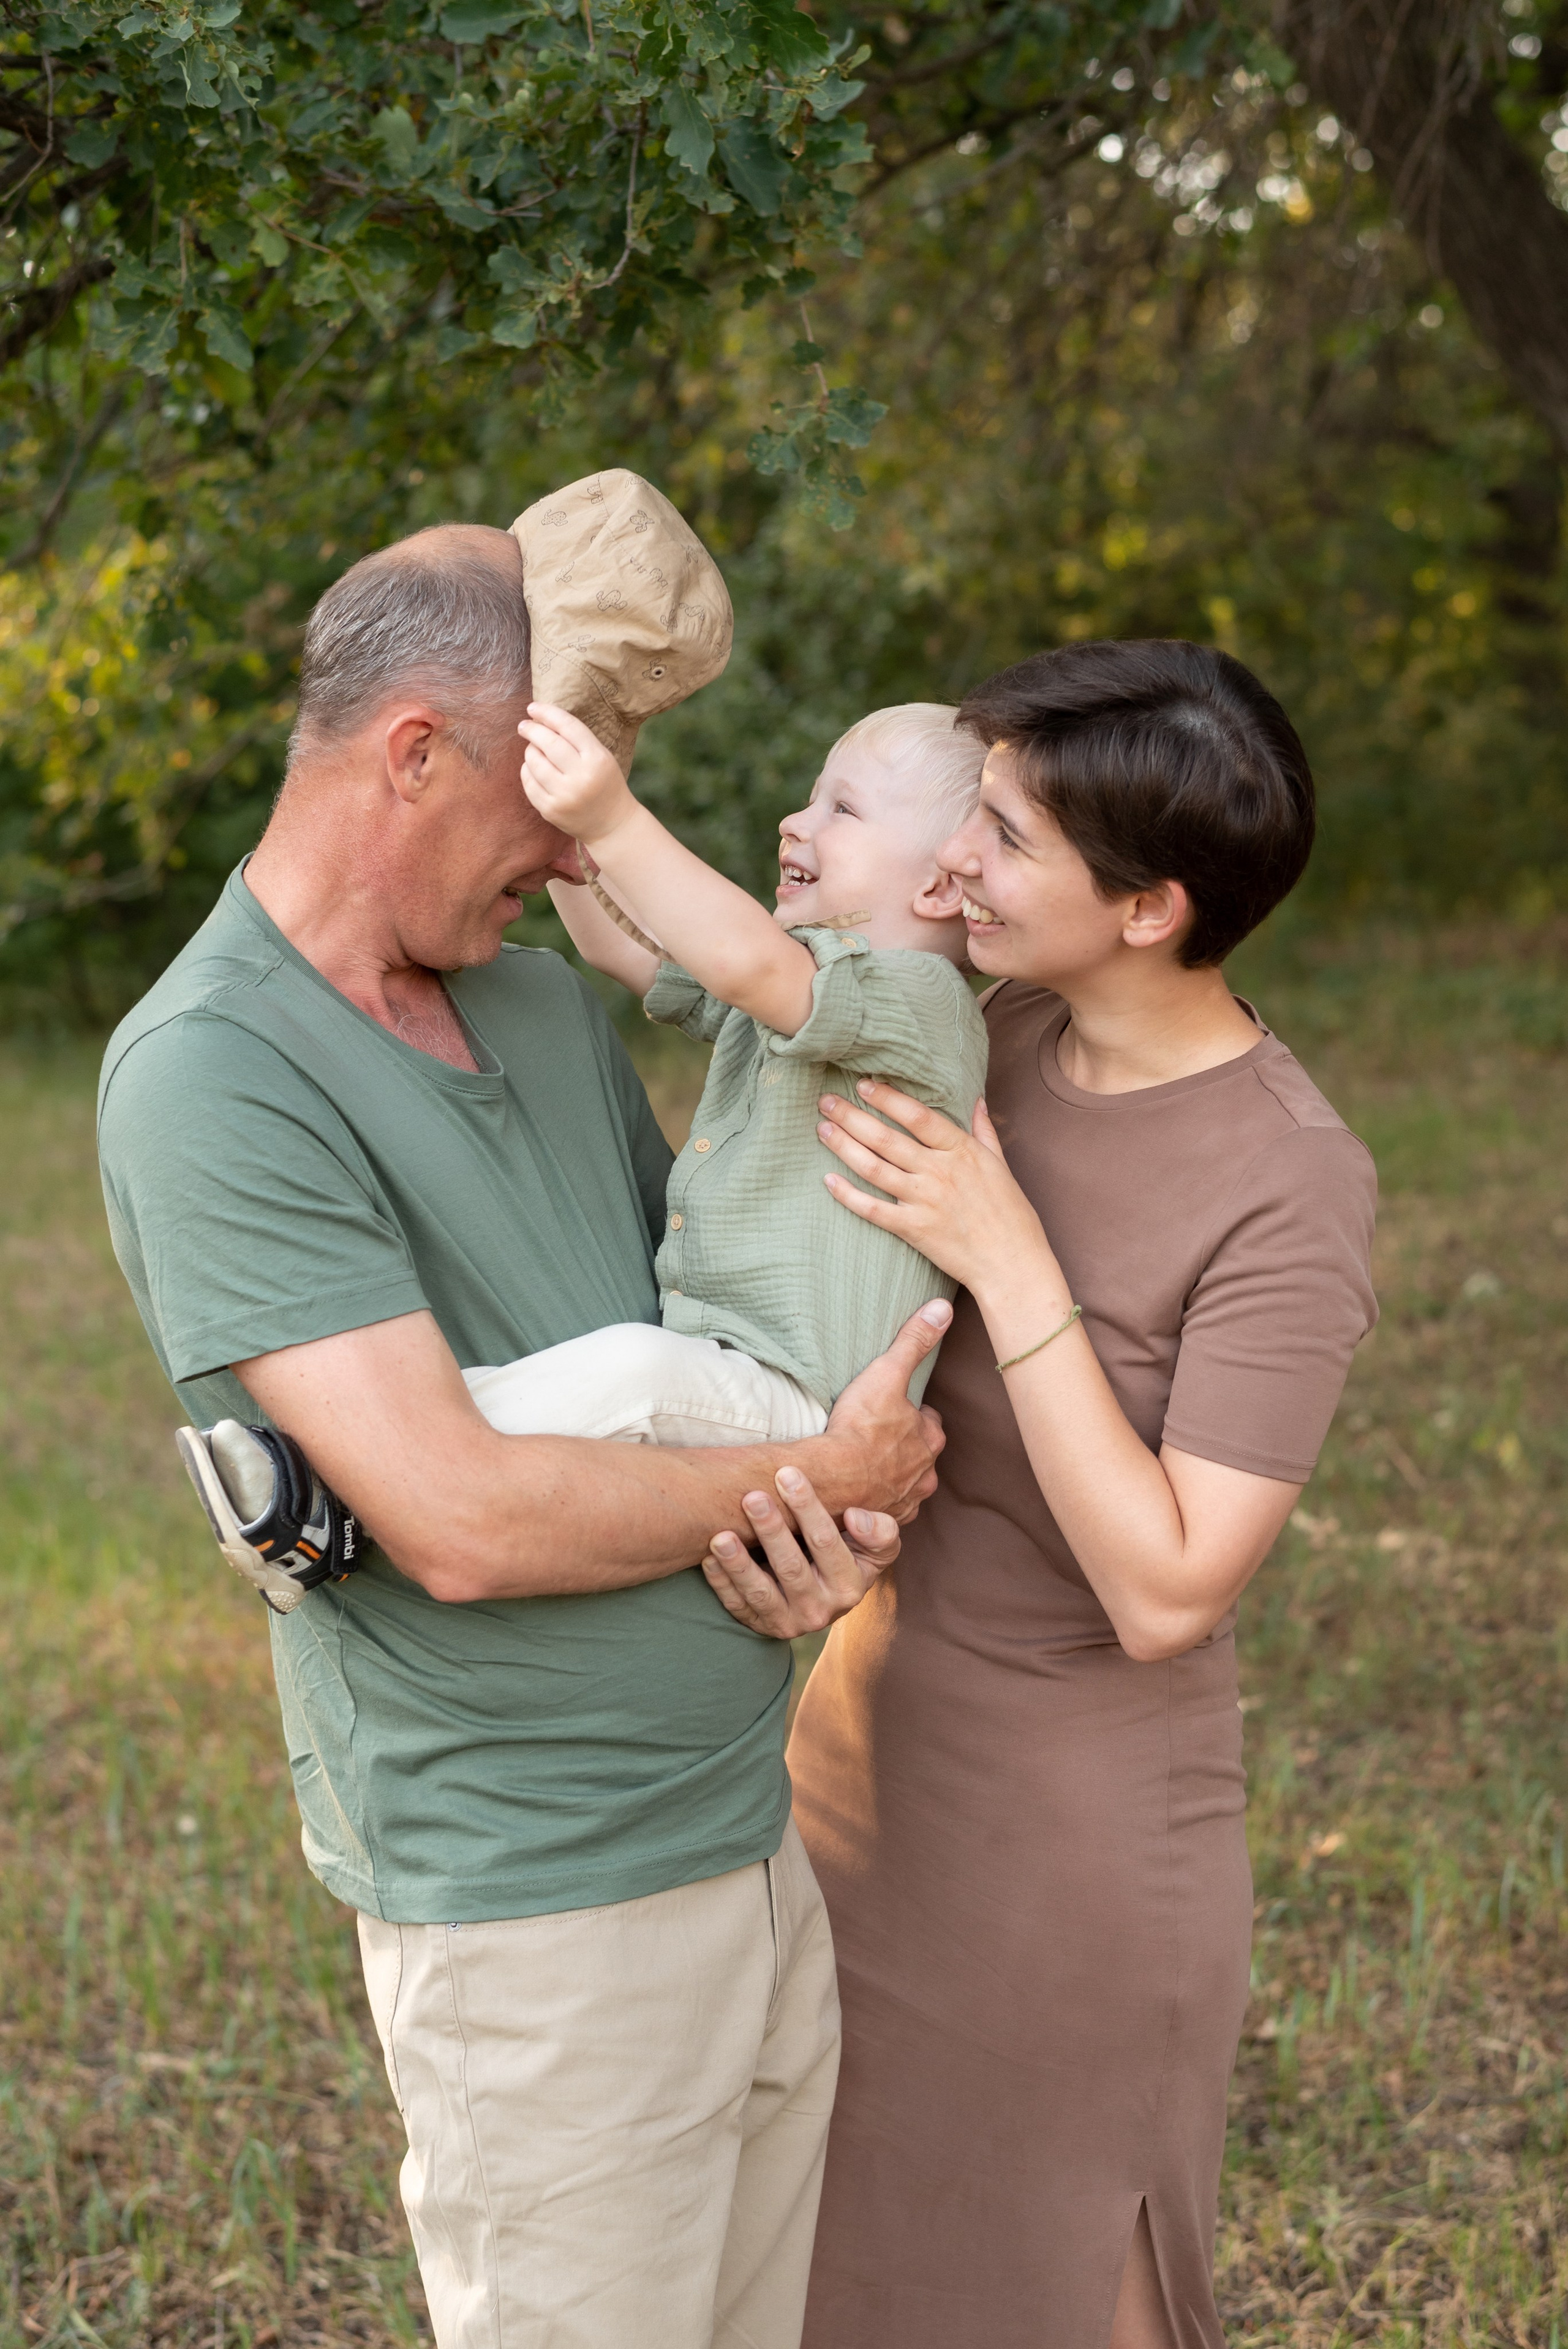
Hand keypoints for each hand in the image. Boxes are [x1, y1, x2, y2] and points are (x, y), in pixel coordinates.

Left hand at [518, 702, 633, 843]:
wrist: (612, 825)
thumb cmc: (605, 784)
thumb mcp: (602, 757)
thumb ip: (577, 740)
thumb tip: (542, 720)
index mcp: (597, 759)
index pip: (568, 727)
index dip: (547, 713)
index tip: (533, 708)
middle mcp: (580, 777)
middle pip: (548, 743)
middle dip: (531, 729)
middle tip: (524, 725)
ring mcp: (564, 796)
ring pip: (534, 762)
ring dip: (529, 750)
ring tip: (532, 748)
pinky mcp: (550, 810)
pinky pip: (529, 783)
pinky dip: (527, 770)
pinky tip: (532, 768)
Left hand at [701, 1468, 901, 1637]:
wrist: (828, 1599)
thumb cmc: (849, 1558)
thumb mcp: (875, 1548)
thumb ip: (879, 1531)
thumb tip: (855, 1517)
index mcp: (848, 1586)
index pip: (826, 1543)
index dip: (807, 1507)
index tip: (787, 1473)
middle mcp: (820, 1610)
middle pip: (791, 1567)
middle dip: (770, 1530)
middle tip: (751, 1497)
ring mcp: (788, 1622)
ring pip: (760, 1593)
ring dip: (738, 1564)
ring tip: (720, 1536)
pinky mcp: (760, 1626)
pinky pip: (738, 1606)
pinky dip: (721, 1583)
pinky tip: (709, 1558)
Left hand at [816, 1082, 1066, 1301]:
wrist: (1012, 1264)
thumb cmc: (1011, 1215)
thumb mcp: (1001, 1165)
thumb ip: (984, 1131)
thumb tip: (977, 1101)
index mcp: (961, 1151)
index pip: (917, 1116)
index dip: (887, 1098)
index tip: (864, 1084)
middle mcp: (939, 1172)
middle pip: (886, 1138)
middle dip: (851, 1116)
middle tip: (826, 1102)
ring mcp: (924, 1201)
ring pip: (874, 1167)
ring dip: (844, 1146)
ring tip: (822, 1130)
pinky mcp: (913, 1229)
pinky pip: (873, 1209)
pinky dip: (848, 1195)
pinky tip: (828, 1181)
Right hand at [823, 1295, 949, 1521]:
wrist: (831, 1479)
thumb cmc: (859, 1427)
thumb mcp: (887, 1373)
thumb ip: (914, 1342)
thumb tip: (944, 1308)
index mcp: (930, 1439)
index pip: (929, 1423)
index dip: (913, 1415)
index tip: (894, 1410)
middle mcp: (926, 1474)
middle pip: (920, 1455)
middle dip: (905, 1447)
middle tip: (877, 1436)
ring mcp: (906, 1501)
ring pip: (905, 1484)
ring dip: (891, 1475)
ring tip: (865, 1464)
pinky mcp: (883, 1522)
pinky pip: (885, 1511)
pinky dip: (875, 1501)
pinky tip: (857, 1491)